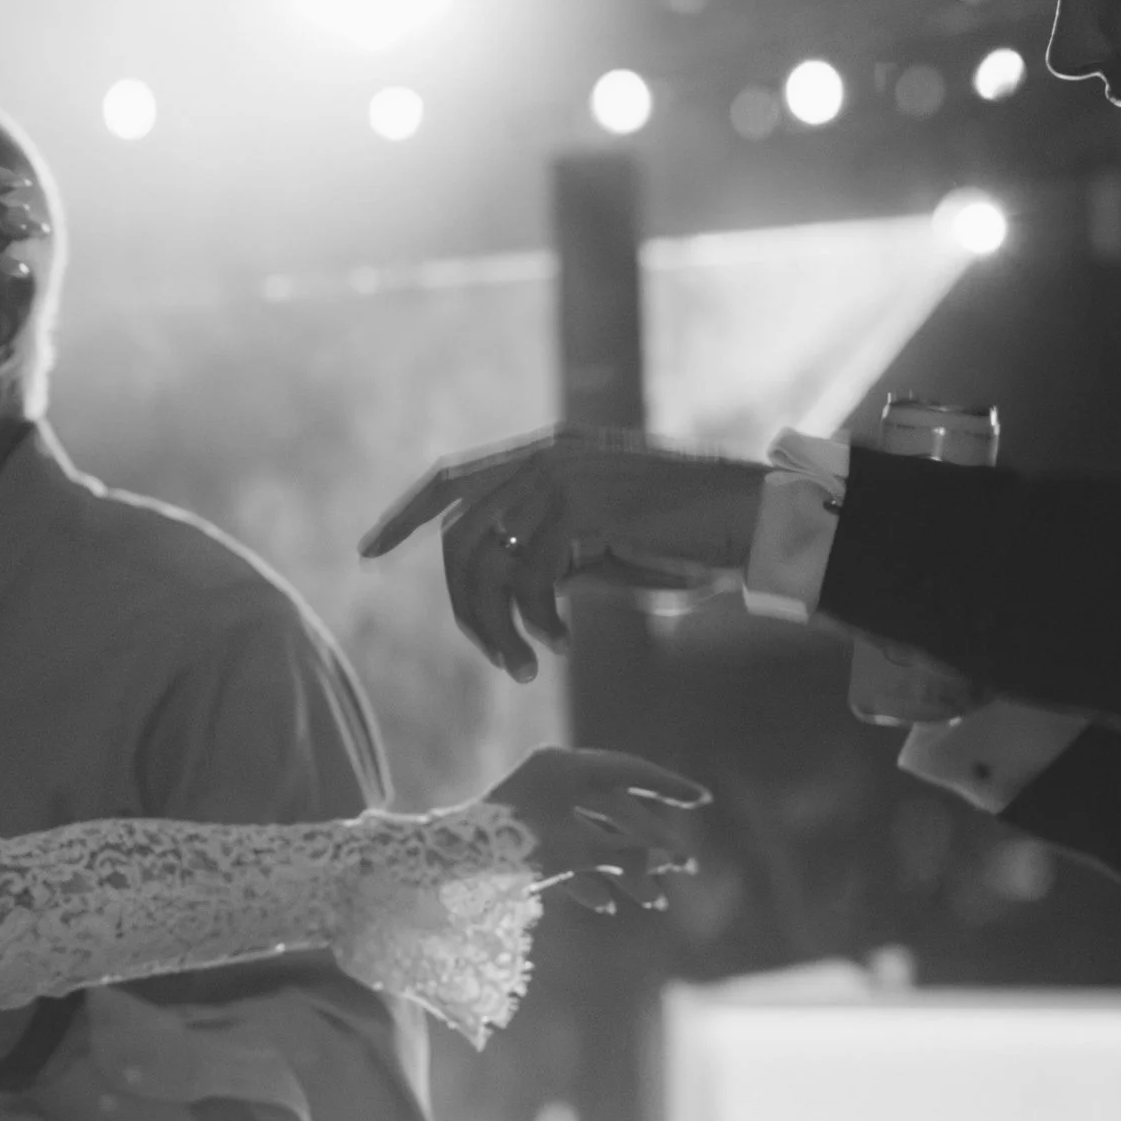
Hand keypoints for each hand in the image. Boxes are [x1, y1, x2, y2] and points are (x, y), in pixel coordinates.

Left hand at [359, 429, 765, 680]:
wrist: (753, 522)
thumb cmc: (685, 539)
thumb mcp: (600, 542)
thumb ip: (547, 550)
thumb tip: (499, 592)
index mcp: (545, 453)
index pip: (450, 479)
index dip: (405, 513)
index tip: (367, 550)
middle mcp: (545, 455)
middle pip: (458, 538)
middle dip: (463, 609)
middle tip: (495, 660)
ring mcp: (563, 475)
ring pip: (486, 564)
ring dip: (497, 628)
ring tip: (523, 667)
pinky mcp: (584, 506)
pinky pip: (529, 580)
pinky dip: (536, 622)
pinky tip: (560, 645)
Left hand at [482, 746, 709, 913]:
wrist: (442, 867)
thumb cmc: (509, 849)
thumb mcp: (575, 852)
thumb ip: (624, 854)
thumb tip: (672, 857)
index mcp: (564, 767)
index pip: (629, 771)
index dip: (668, 787)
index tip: (703, 800)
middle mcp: (552, 778)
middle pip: (615, 808)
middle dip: (648, 843)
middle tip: (685, 868)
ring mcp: (537, 804)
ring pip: (593, 834)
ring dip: (621, 868)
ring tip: (654, 902)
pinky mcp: (522, 833)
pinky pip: (565, 851)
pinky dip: (585, 875)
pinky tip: (606, 905)